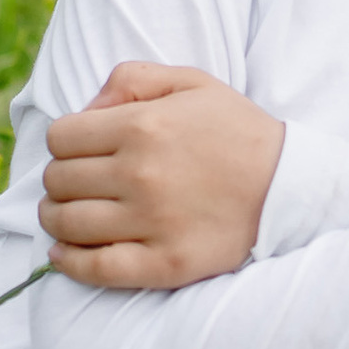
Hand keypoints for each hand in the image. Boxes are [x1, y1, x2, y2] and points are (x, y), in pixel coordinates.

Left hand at [40, 63, 284, 288]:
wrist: (290, 187)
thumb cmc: (236, 132)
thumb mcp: (191, 83)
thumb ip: (131, 79)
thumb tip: (84, 110)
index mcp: (143, 125)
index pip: (61, 138)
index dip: (64, 143)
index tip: (80, 151)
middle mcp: (141, 173)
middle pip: (58, 181)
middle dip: (61, 180)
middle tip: (78, 184)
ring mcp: (152, 222)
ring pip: (66, 224)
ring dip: (58, 219)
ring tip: (70, 215)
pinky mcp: (165, 263)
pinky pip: (95, 269)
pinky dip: (68, 263)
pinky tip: (64, 254)